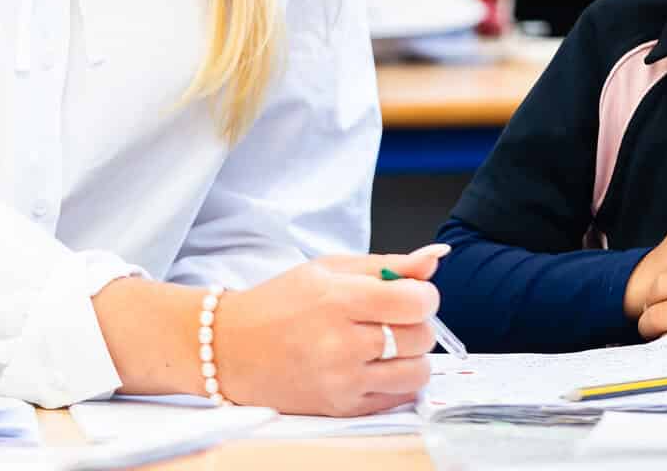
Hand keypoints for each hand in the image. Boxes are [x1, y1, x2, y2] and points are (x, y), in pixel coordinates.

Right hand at [214, 246, 446, 416]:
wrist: (231, 349)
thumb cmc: (281, 303)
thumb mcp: (329, 269)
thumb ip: (387, 265)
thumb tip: (435, 258)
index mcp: (338, 300)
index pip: (416, 301)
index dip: (424, 295)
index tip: (412, 294)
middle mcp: (341, 344)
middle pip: (420, 336)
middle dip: (417, 323)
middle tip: (393, 317)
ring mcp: (342, 381)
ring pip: (417, 372)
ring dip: (412, 355)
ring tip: (388, 344)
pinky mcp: (342, 408)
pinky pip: (398, 398)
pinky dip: (397, 380)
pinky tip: (376, 365)